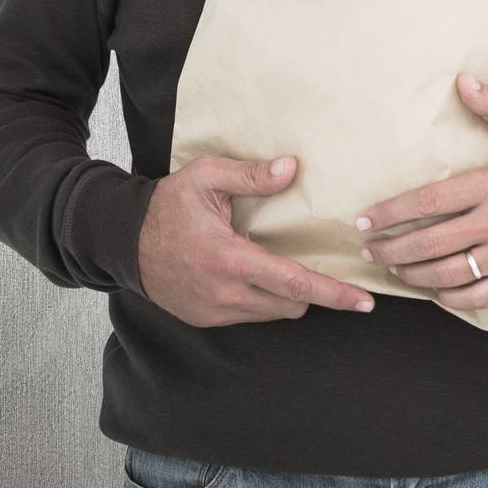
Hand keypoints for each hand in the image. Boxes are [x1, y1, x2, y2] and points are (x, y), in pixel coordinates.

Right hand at [138, 153, 373, 326]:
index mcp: (231, 260)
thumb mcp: (207, 177)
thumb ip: (252, 176)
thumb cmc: (167, 205)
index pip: (295, 285)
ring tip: (283, 265)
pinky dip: (262, 300)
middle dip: (313, 289)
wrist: (123, 240)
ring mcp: (214, 311)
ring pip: (273, 313)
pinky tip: (257, 274)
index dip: (335, 294)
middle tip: (322, 265)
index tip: (364, 301)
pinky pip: (249, 316)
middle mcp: (225, 294)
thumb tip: (292, 169)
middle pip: (292, 304)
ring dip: (287, 295)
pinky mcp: (205, 318)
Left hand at [358, 73, 487, 308]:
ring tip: (393, 268)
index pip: (430, 202)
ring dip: (413, 273)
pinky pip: (478, 297)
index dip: (392, 212)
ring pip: (448, 273)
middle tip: (369, 248)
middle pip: (431, 243)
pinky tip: (434, 290)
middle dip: (392, 248)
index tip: (366, 218)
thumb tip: (462, 81)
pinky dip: (451, 297)